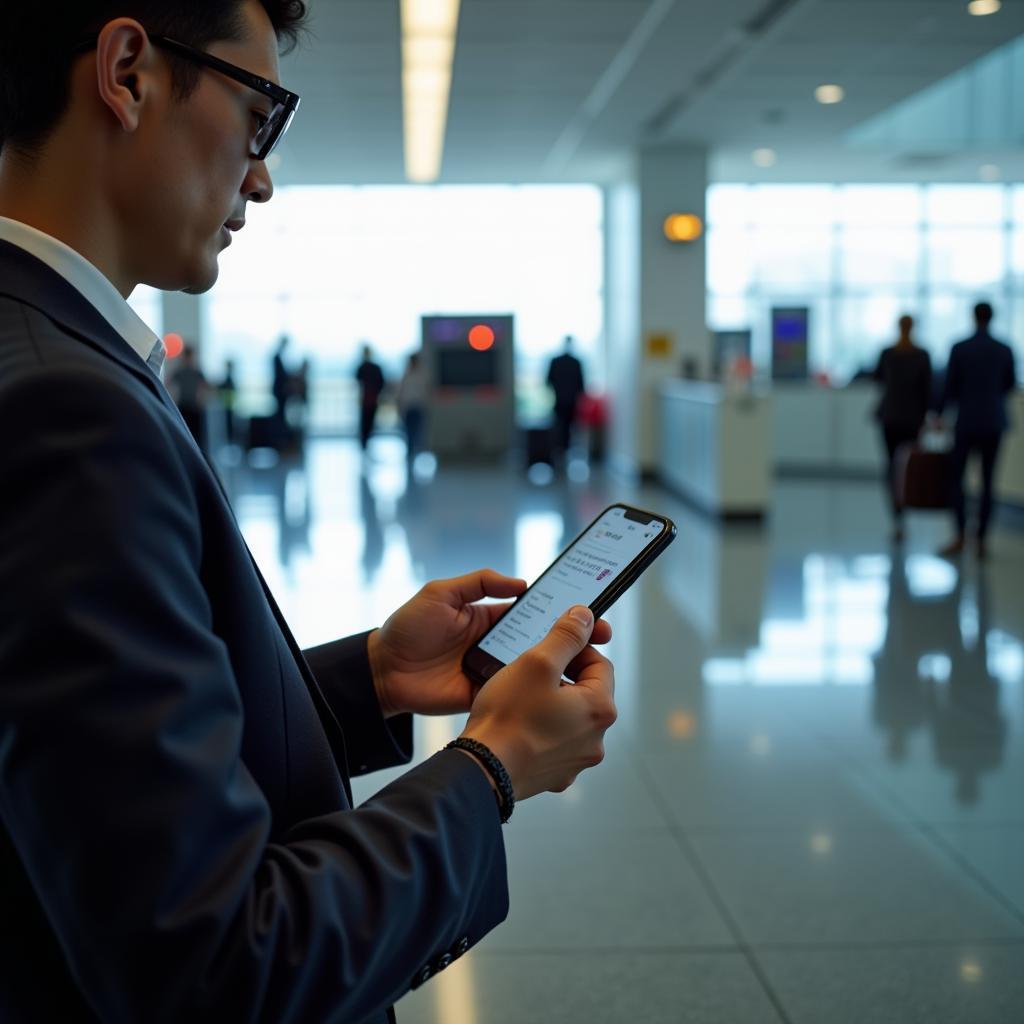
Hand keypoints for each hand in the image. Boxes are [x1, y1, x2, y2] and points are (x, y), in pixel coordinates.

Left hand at [369, 569, 611, 717]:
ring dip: (560, 666)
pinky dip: (537, 693)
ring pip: (534, 669)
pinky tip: (562, 692)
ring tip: (590, 663)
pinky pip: (516, 693)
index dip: (560, 610)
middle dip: (573, 638)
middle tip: (603, 636)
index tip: (588, 607)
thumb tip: (521, 583)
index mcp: (489, 617)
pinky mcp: (485, 695)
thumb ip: (479, 582)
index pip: (534, 611)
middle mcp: (497, 644)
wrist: (381, 673)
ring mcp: (494, 671)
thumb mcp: (440, 593)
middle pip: (542, 640)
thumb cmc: (407, 628)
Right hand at [460, 605, 616, 800]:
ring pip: (570, 717)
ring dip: (551, 703)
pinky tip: (517, 725)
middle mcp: (596, 739)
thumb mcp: (538, 662)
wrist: (482, 770)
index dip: (575, 649)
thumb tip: (585, 617)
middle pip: (586, 692)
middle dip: (562, 678)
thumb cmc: (509, 717)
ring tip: (521, 699)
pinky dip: (540, 730)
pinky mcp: (556, 774)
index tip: (549, 649)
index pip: (600, 664)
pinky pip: (554, 742)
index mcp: (600, 709)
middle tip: (530, 673)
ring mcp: (577, 760)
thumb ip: (566, 636)